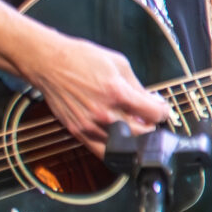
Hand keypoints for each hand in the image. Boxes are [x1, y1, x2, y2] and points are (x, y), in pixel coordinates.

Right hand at [19, 29, 169, 154]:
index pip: (155, 114)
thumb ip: (138, 86)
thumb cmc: (82, 59)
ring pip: (125, 146)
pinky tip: (119, 138)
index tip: (161, 110)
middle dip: (152, 126)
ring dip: (134, 138)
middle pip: (143, 133)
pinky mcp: (78, 132)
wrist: (49, 64)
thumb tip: (152, 101)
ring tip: (134, 126)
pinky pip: (102, 152)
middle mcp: (105, 113)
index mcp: (118, 93)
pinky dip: (116, 148)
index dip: (163, 112)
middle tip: (149, 119)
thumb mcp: (119, 63)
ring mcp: (91, 126)